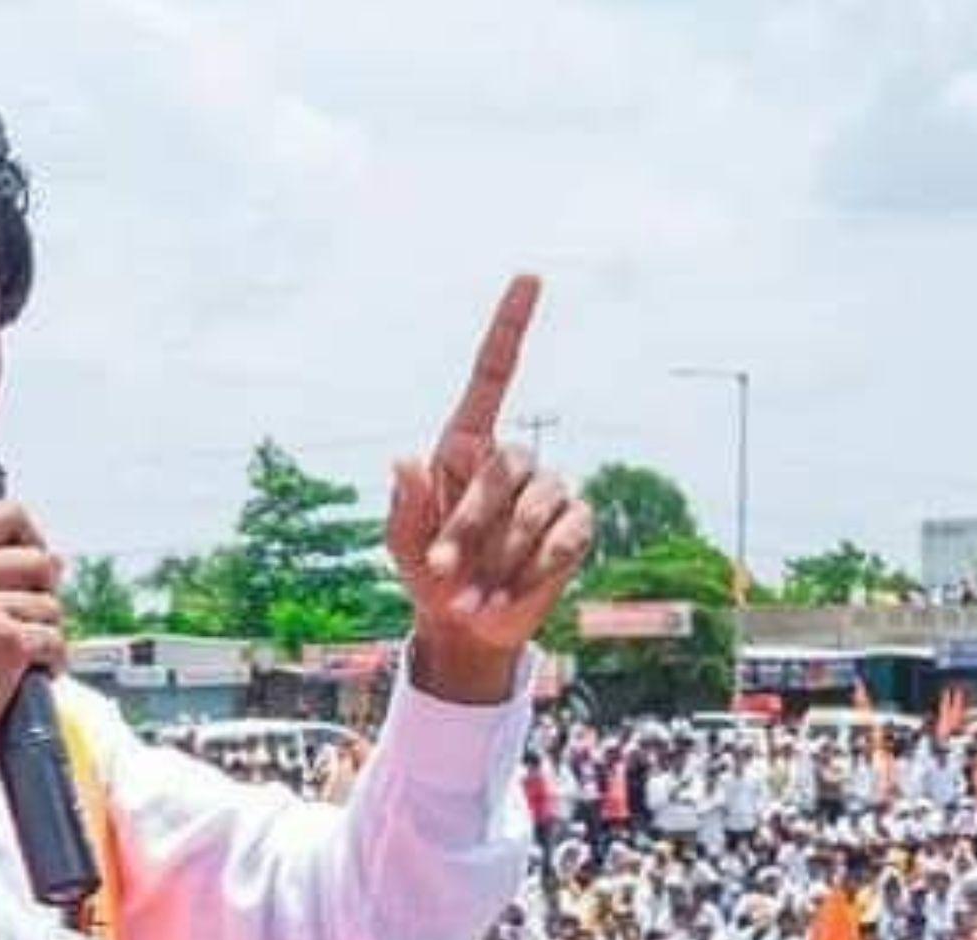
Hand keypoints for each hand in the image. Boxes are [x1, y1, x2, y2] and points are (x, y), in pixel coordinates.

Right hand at [0, 501, 65, 798]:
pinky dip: (51, 665)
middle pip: (42, 560)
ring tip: (11, 661)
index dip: (33, 541)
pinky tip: (23, 679)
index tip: (31, 570)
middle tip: (23, 627)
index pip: (10, 514)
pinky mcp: (5, 641)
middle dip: (43, 596)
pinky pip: (56, 641)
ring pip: (52, 605)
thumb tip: (48, 555)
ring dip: (44, 636)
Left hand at [388, 275, 592, 702]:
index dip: (510, 325)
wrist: (467, 625)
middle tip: (445, 569)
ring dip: (503, 555)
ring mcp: (548, 492)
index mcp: (465, 448)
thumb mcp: (401, 544)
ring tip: (478, 590)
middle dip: (473, 523)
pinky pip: (566, 535)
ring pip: (538, 505)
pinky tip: (514, 589)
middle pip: (506, 466)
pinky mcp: (575, 527)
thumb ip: (404, 507)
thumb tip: (404, 457)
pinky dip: (536, 568)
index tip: (530, 277)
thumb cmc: (427, 574)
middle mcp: (510, 461)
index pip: (493, 375)